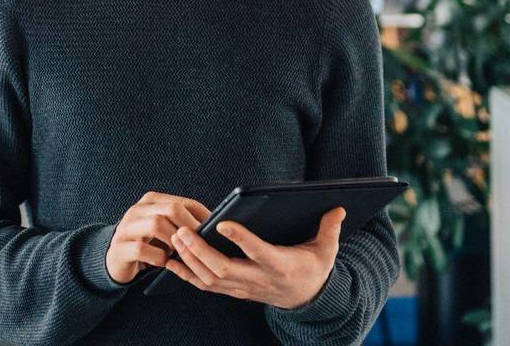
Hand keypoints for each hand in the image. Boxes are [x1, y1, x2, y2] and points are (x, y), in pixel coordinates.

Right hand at [105, 191, 210, 284]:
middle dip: (189, 226)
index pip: (183, 202)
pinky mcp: (120, 248)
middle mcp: (138, 210)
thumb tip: (214, 227)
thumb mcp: (165, 230)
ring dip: (173, 241)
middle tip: (200, 243)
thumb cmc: (148, 243)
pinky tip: (163, 263)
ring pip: (156, 224)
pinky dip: (157, 257)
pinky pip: (141, 249)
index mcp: (152, 201)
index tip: (214, 232)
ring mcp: (126, 228)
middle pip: (170, 209)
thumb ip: (182, 224)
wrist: (116, 259)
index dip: (202, 216)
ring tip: (180, 253)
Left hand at [165, 206, 345, 308]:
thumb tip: (339, 208)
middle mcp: (258, 280)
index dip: (240, 239)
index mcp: (280, 266)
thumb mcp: (327, 251)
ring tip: (175, 238)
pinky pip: (205, 286)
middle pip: (223, 270)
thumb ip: (330, 229)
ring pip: (210, 279)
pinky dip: (186, 274)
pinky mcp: (234, 292)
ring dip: (189, 260)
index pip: (257, 252)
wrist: (308, 301)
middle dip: (200, 251)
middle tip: (183, 230)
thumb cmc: (314, 269)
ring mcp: (244, 289)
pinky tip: (171, 261)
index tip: (222, 223)